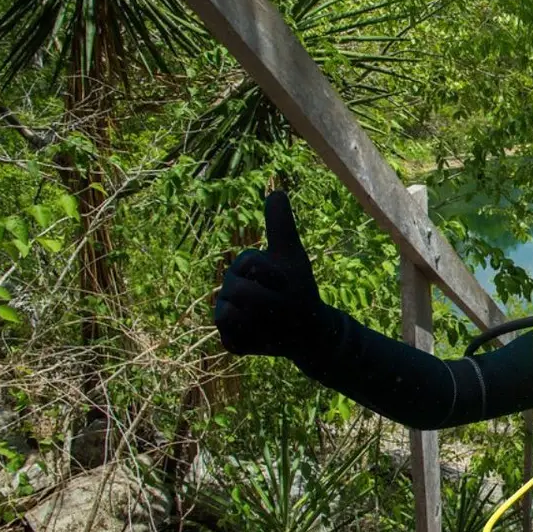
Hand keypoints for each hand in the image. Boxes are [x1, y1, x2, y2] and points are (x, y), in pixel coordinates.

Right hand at [214, 190, 333, 358]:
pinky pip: (234, 339)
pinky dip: (253, 340)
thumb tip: (277, 191)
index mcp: (242, 266)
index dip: (272, 274)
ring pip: (230, 315)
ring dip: (260, 320)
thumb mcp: (292, 255)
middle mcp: (228, 289)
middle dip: (266, 300)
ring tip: (271, 320)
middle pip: (237, 291)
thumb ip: (281, 225)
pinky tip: (263, 337)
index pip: (249, 263)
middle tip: (281, 304)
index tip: (283, 279)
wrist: (306, 327)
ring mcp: (226, 315)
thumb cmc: (298, 287)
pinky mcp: (229, 340)